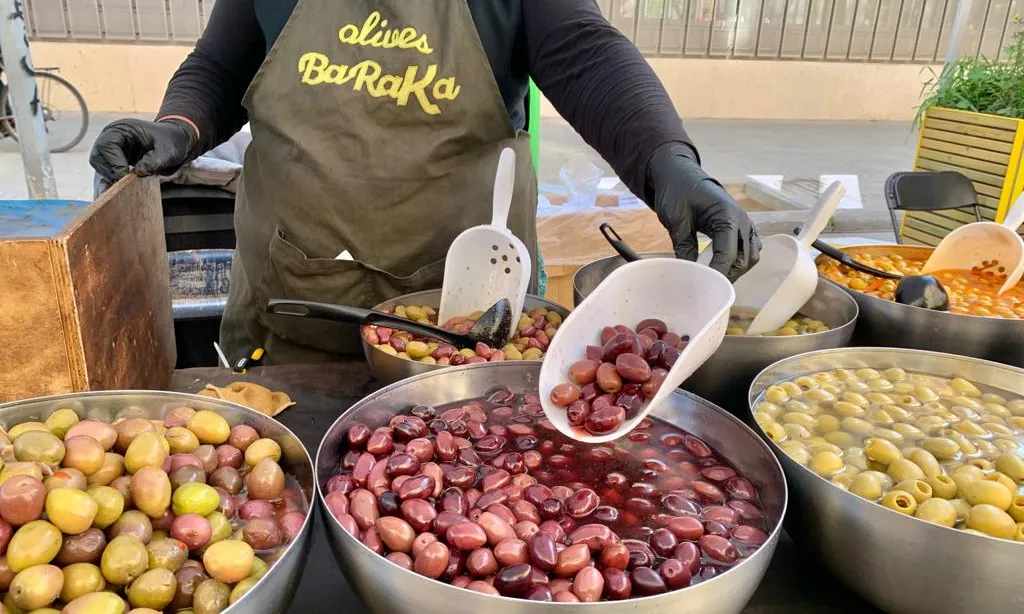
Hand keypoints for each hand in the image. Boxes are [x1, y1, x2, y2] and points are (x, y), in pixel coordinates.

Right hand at [89, 118, 198, 184]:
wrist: (174, 143)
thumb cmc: (171, 142)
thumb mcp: (168, 150)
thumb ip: (155, 161)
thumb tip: (139, 172)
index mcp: (123, 129)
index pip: (107, 144)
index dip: (114, 161)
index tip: (125, 174)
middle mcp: (112, 137)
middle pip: (98, 156)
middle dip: (110, 172)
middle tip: (124, 184)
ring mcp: (110, 150)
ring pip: (99, 166)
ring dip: (109, 178)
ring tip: (124, 187)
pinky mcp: (113, 161)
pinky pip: (105, 173)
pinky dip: (110, 183)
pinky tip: (115, 195)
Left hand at [646, 142, 760, 280]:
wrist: (681, 175)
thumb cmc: (677, 191)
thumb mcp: (676, 219)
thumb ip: (684, 246)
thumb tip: (689, 273)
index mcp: (728, 215)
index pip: (729, 253)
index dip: (718, 273)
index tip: (706, 287)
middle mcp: (742, 220)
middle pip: (744, 258)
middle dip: (727, 275)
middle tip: (707, 286)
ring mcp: (745, 223)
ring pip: (751, 257)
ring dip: (735, 270)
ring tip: (714, 278)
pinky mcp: (741, 227)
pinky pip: (749, 250)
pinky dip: (739, 262)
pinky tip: (722, 267)